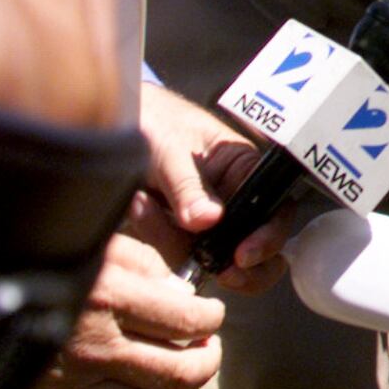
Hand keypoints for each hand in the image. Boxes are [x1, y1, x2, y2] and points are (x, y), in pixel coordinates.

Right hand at [13, 232, 223, 388]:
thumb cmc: (50, 264)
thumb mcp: (101, 246)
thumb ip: (149, 267)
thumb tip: (187, 299)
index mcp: (107, 299)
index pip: (188, 321)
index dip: (212, 317)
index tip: (211, 313)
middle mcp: (94, 349)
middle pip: (181, 374)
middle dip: (208, 360)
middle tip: (207, 346)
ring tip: (186, 376)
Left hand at [135, 81, 290, 292]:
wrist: (115, 120)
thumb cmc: (153, 118)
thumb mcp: (170, 148)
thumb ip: (188, 185)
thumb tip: (209, 221)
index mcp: (245, 170)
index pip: (273, 211)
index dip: (266, 238)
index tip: (241, 256)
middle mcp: (232, 199)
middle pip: (252, 248)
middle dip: (233, 264)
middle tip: (214, 270)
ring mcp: (205, 220)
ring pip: (209, 257)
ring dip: (172, 241)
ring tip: (142, 204)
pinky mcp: (177, 233)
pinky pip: (175, 253)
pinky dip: (155, 238)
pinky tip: (137, 206)